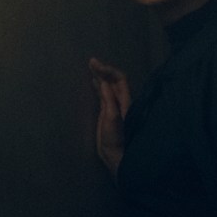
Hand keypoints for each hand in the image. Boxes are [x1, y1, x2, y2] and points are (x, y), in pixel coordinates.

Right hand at [88, 57, 130, 175]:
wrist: (114, 155)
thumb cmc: (115, 139)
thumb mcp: (111, 119)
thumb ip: (109, 100)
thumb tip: (103, 82)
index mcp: (124, 101)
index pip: (119, 79)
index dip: (108, 70)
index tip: (95, 65)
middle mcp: (121, 101)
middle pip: (113, 80)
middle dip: (103, 70)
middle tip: (91, 61)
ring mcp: (114, 106)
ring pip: (108, 86)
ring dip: (101, 76)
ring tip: (91, 67)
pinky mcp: (107, 112)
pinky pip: (103, 95)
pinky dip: (99, 86)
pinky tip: (94, 82)